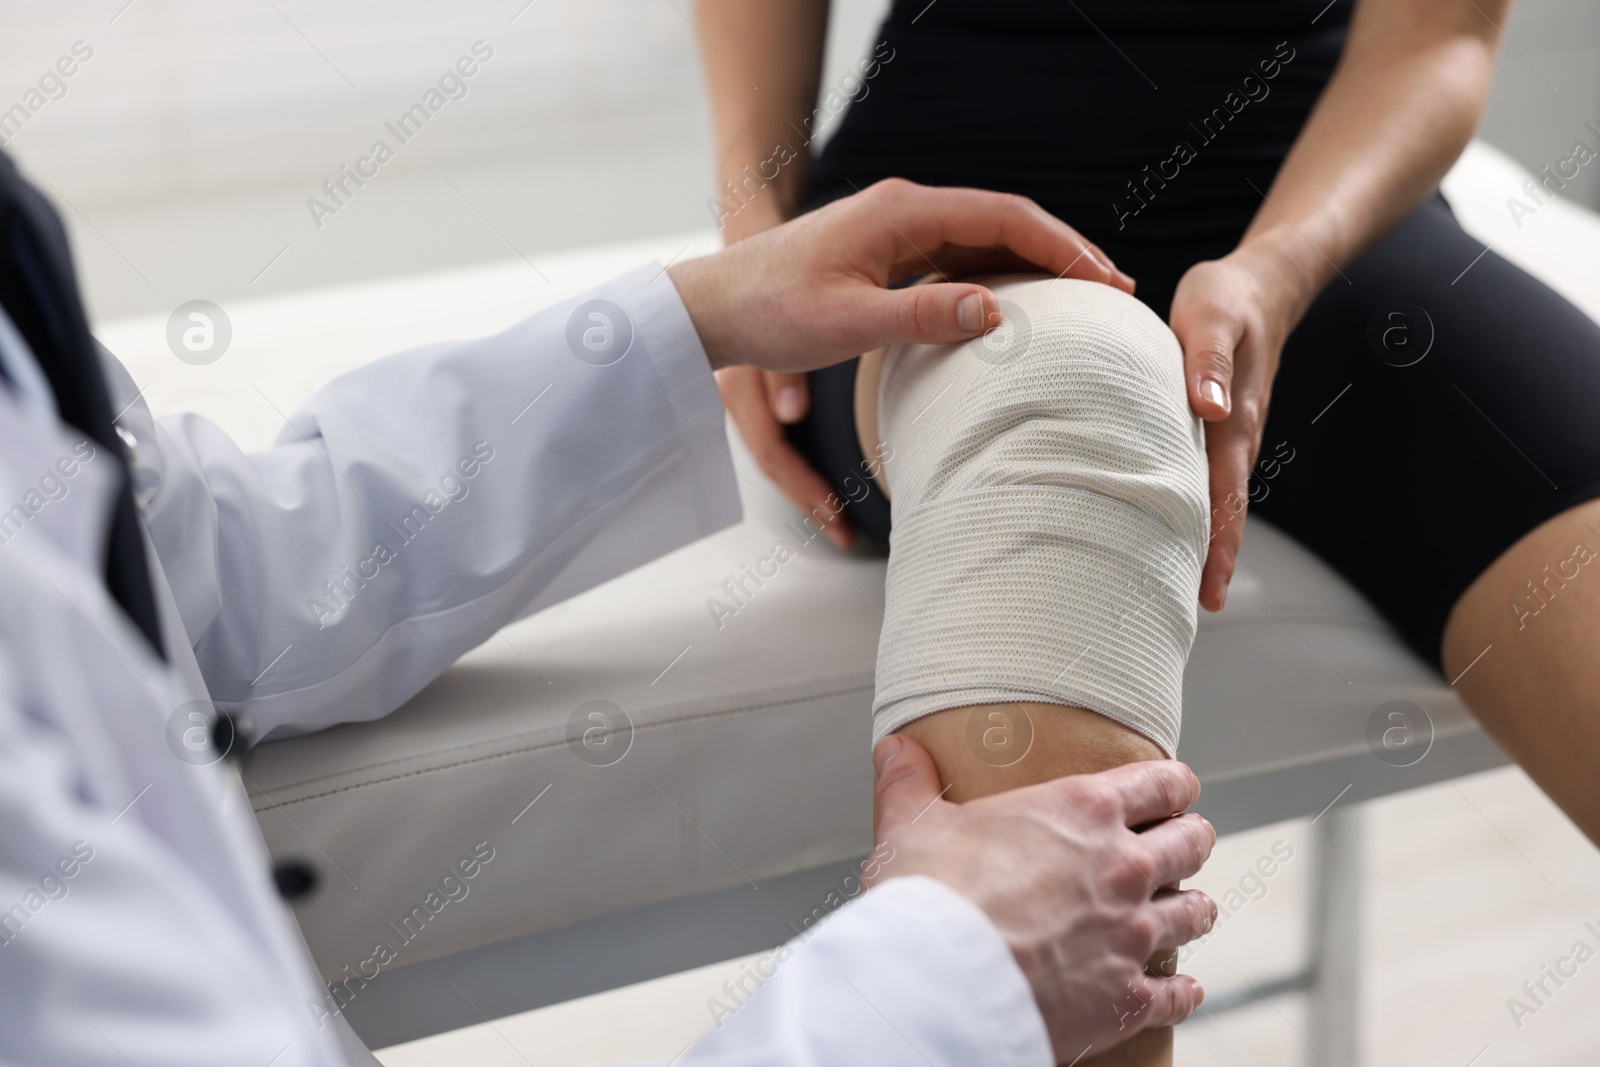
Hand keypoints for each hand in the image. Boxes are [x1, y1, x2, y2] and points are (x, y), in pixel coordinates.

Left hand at [672, 180, 1131, 545]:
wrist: (714, 307)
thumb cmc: (769, 311)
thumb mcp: (846, 323)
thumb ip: (922, 317)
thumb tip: (996, 314)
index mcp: (901, 212)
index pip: (1004, 217)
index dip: (1062, 247)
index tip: (1106, 280)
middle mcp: (904, 210)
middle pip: (1003, 222)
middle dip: (1061, 253)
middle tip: (1113, 291)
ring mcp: (896, 229)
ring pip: (982, 239)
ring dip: (1031, 266)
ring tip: (1080, 301)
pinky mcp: (886, 252)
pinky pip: (956, 257)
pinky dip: (995, 277)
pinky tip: (1017, 307)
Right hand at [870, 735, 1216, 1059]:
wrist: (941, 982)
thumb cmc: (931, 897)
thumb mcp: (913, 824)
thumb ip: (910, 782)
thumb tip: (895, 749)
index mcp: (1083, 810)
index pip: (1160, 782)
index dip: (1172, 783)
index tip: (1173, 788)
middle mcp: (1123, 866)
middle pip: (1191, 842)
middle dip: (1190, 839)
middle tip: (1186, 840)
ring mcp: (1133, 933)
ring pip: (1195, 913)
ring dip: (1194, 909)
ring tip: (1191, 908)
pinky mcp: (1127, 996)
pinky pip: (1177, 993)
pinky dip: (1183, 990)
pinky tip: (1183, 988)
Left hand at [1170, 242, 1303, 610]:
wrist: (1262, 283)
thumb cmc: (1229, 297)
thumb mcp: (1213, 315)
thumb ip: (1207, 361)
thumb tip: (1209, 408)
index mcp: (1236, 421)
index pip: (1225, 497)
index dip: (1219, 547)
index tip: (1208, 593)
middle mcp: (1235, 438)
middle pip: (1222, 514)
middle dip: (1208, 564)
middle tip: (1182, 616)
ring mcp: (1228, 436)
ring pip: (1213, 501)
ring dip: (1198, 543)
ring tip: (1169, 589)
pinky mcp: (1215, 427)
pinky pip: (1203, 479)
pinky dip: (1190, 510)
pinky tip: (1165, 529)